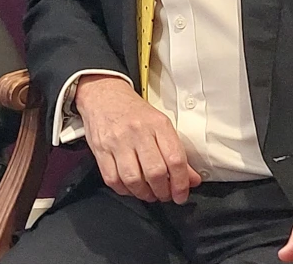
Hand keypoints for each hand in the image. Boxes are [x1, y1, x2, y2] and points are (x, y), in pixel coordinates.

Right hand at [72, 74, 201, 203]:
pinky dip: (124, 190)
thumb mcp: (160, 125)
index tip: (181, 194)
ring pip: (133, 179)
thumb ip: (176, 152)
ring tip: (149, 194)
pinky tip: (130, 188)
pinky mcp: (100, 149)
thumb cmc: (133, 112)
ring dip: (144, 194)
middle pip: (155, 172)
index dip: (181, 183)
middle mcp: (137, 132)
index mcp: (158, 125)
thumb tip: (192, 179)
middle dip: (163, 192)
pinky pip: (112, 178)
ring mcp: (116, 141)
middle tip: (165, 196)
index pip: (175, 160)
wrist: (103, 96)